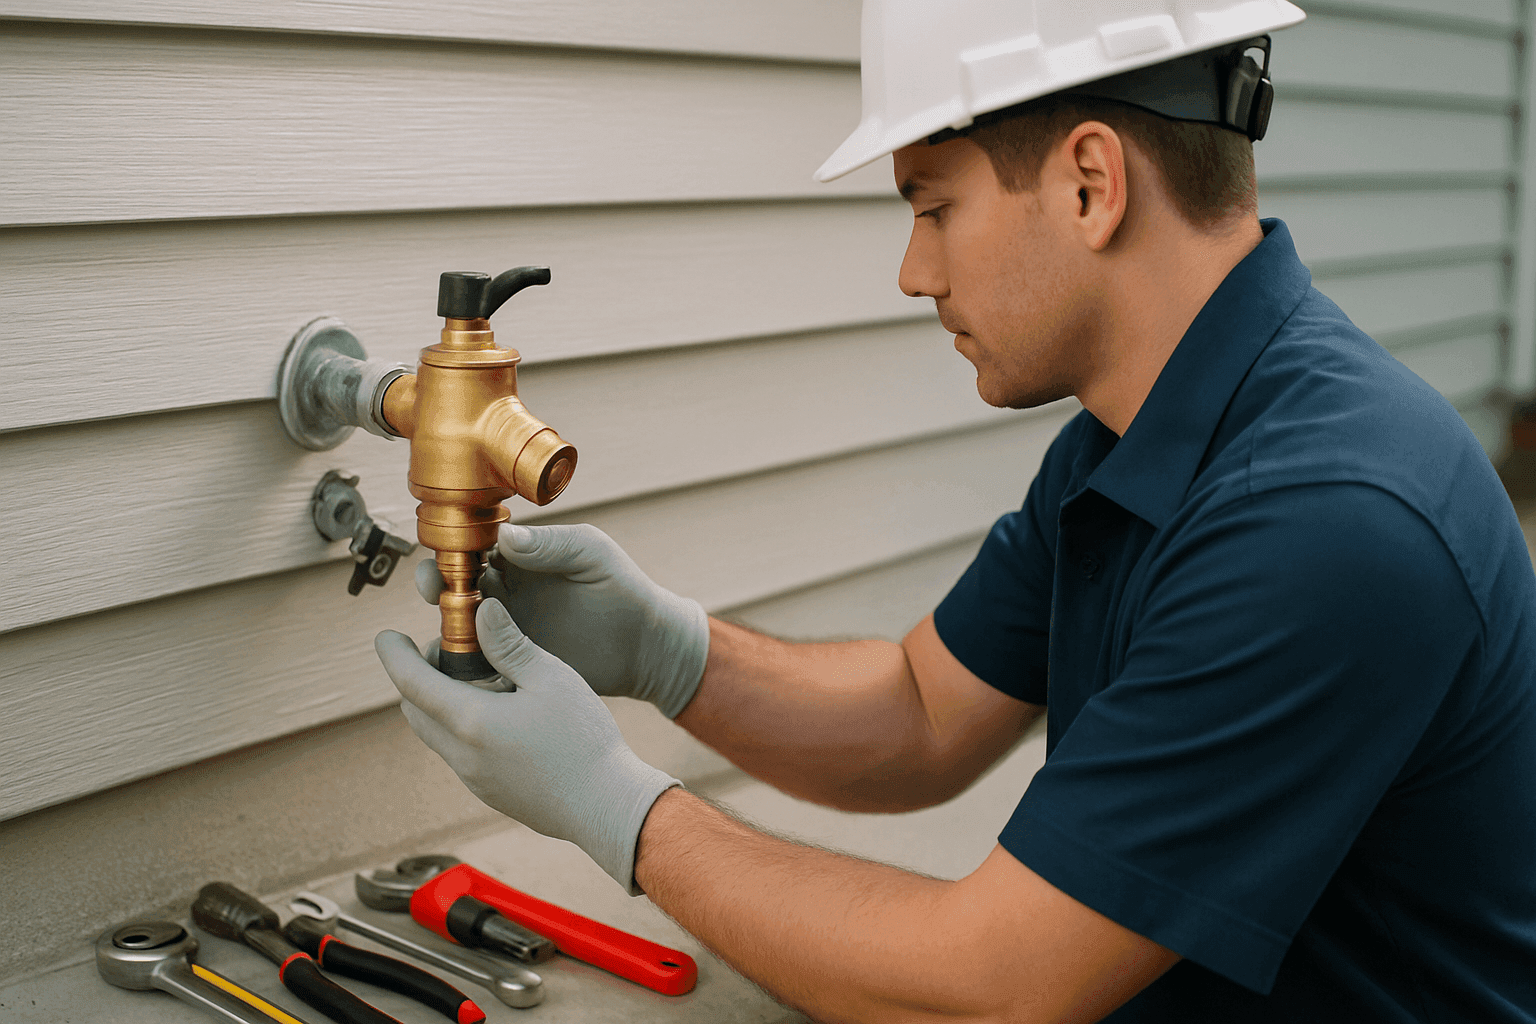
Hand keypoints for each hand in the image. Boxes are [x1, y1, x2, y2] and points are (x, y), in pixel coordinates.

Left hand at [376, 601, 680, 892]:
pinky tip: (501, 714)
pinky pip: (459, 754)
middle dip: (417, 678)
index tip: (387, 636)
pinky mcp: (490, 792)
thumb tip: (482, 611)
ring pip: (436, 734)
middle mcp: (462, 755)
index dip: (394, 655)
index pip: (411, 682)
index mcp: (471, 721)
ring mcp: (474, 779)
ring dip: (440, 704)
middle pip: (415, 711)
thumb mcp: (550, 677)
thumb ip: (510, 644)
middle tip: (446, 651)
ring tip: (479, 679)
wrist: (607, 806)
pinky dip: (461, 727)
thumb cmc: (584, 740)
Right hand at [417, 523, 708, 717]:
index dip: (454, 550)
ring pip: (460, 624)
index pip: (475, 547)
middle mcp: (505, 592)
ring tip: (445, 626)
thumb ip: (551, 544)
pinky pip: (477, 661)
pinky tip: (456, 662)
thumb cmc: (622, 588)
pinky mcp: (511, 663)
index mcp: (520, 557)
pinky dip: (462, 661)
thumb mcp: (592, 555)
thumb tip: (505, 536)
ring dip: (445, 624)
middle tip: (435, 587)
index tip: (445, 555)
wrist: (645, 645)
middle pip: (456, 584)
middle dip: (437, 583)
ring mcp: (506, 629)